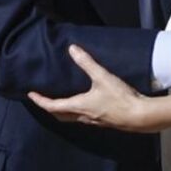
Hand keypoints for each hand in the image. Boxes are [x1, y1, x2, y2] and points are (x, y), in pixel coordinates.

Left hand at [28, 45, 152, 131]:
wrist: (139, 116)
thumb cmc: (119, 98)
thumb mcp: (102, 77)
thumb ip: (87, 63)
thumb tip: (72, 49)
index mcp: (78, 106)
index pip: (52, 106)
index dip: (40, 101)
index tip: (31, 95)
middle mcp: (83, 116)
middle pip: (60, 116)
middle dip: (49, 109)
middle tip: (43, 100)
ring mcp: (93, 121)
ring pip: (71, 118)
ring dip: (62, 111)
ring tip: (60, 101)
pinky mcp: (103, 121)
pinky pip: (83, 118)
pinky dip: (76, 112)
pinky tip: (84, 104)